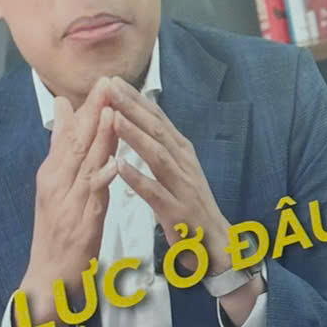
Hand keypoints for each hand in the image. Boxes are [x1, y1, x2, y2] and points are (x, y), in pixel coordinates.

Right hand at [18, 79, 118, 326]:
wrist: (47, 276)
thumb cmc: (57, 229)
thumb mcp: (56, 186)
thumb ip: (61, 149)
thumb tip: (63, 112)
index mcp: (52, 172)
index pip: (71, 132)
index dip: (88, 106)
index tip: (103, 80)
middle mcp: (55, 182)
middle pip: (76, 141)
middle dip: (93, 111)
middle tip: (107, 82)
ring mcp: (65, 200)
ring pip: (83, 163)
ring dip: (97, 137)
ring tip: (111, 111)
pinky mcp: (78, 220)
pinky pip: (91, 196)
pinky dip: (101, 177)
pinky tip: (113, 162)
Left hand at [105, 79, 261, 326]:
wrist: (217, 247)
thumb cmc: (192, 209)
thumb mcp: (179, 173)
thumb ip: (163, 148)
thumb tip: (145, 120)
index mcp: (183, 153)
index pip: (157, 119)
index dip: (136, 99)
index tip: (112, 80)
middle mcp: (185, 165)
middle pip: (157, 130)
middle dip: (132, 107)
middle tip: (108, 86)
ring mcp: (184, 188)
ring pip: (157, 156)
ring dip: (134, 135)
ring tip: (112, 117)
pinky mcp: (179, 213)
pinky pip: (156, 193)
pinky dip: (138, 179)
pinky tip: (119, 167)